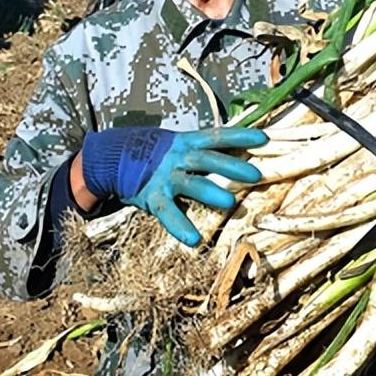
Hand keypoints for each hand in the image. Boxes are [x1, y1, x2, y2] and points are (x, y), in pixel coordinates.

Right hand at [81, 127, 266, 245]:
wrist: (110, 157)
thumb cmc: (151, 152)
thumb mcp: (176, 143)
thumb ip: (201, 149)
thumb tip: (235, 151)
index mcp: (185, 142)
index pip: (217, 136)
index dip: (241, 136)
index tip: (265, 139)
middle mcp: (177, 157)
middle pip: (209, 159)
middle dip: (233, 166)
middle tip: (257, 174)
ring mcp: (164, 176)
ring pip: (191, 184)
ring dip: (210, 192)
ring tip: (230, 202)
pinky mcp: (151, 196)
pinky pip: (167, 213)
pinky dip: (180, 226)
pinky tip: (193, 240)